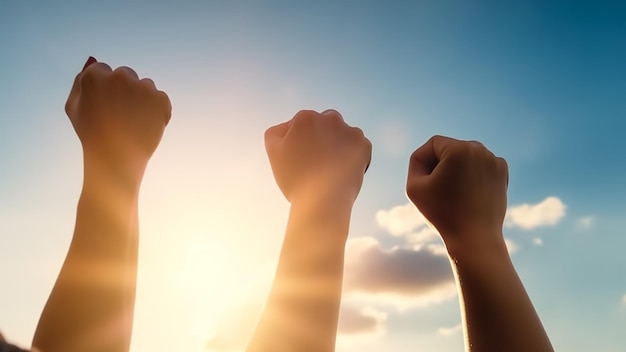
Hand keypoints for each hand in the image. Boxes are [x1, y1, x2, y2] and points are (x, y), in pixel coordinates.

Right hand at [65, 57, 170, 180]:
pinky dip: (156, 110)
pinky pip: (159, 98)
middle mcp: (120, 77)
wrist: (116, 157)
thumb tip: (92, 61)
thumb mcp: (73, 108)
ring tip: (133, 121)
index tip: (105, 105)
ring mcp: (142, 87)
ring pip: (144, 86)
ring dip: (141, 98)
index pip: (102, 70)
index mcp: (95, 76)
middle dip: (124, 90)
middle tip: (120, 114)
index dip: (104, 90)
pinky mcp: (160, 99)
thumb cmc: (92, 134)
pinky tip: (145, 124)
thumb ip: (80, 82)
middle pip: (125, 75)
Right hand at [265, 109, 371, 202]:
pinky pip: (358, 147)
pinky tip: (343, 170)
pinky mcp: (363, 144)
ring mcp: (348, 130)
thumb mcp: (273, 151)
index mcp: (304, 118)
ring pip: (342, 135)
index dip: (302, 142)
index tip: (302, 159)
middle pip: (324, 125)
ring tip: (331, 168)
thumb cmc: (296, 179)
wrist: (322, 201)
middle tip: (317, 163)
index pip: (303, 125)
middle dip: (322, 139)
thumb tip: (290, 127)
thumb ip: (278, 132)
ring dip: (338, 145)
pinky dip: (353, 156)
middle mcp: (329, 118)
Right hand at [406, 135, 507, 249]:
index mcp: (459, 149)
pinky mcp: (502, 172)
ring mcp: (494, 160)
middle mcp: (480, 149)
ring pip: (464, 156)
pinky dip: (471, 175)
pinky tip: (468, 193)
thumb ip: (417, 163)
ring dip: (456, 170)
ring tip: (454, 194)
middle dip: (440, 166)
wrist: (474, 238)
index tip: (425, 186)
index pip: (432, 144)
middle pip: (450, 148)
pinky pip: (479, 165)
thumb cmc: (441, 213)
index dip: (423, 163)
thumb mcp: (414, 187)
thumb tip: (432, 155)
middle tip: (438, 192)